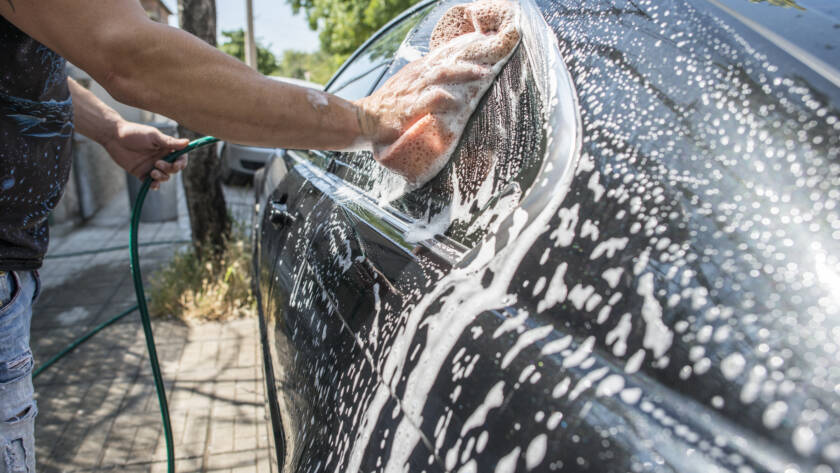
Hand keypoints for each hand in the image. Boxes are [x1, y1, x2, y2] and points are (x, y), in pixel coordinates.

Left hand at [103, 121, 189, 189]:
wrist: (114, 137)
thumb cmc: (134, 133)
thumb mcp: (153, 136)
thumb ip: (170, 142)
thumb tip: (187, 142)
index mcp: (166, 148)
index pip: (180, 158)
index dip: (182, 163)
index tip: (178, 164)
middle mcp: (161, 158)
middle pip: (173, 169)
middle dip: (169, 169)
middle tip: (157, 163)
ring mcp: (152, 166)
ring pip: (164, 177)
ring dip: (162, 177)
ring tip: (152, 172)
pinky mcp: (142, 173)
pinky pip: (151, 183)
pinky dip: (154, 185)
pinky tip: (152, 184)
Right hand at [355, 0, 519, 185]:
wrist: (363, 119)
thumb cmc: (386, 108)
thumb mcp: (406, 88)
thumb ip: (425, 83)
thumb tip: (448, 85)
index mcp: (417, 71)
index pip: (444, 56)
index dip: (465, 52)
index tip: (486, 49)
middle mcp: (417, 77)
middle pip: (447, 62)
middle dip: (471, 60)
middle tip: (493, 59)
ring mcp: (412, 91)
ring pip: (441, 75)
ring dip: (463, 72)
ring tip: (483, 73)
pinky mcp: (408, 108)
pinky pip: (428, 99)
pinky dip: (443, 98)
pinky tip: (457, 100)